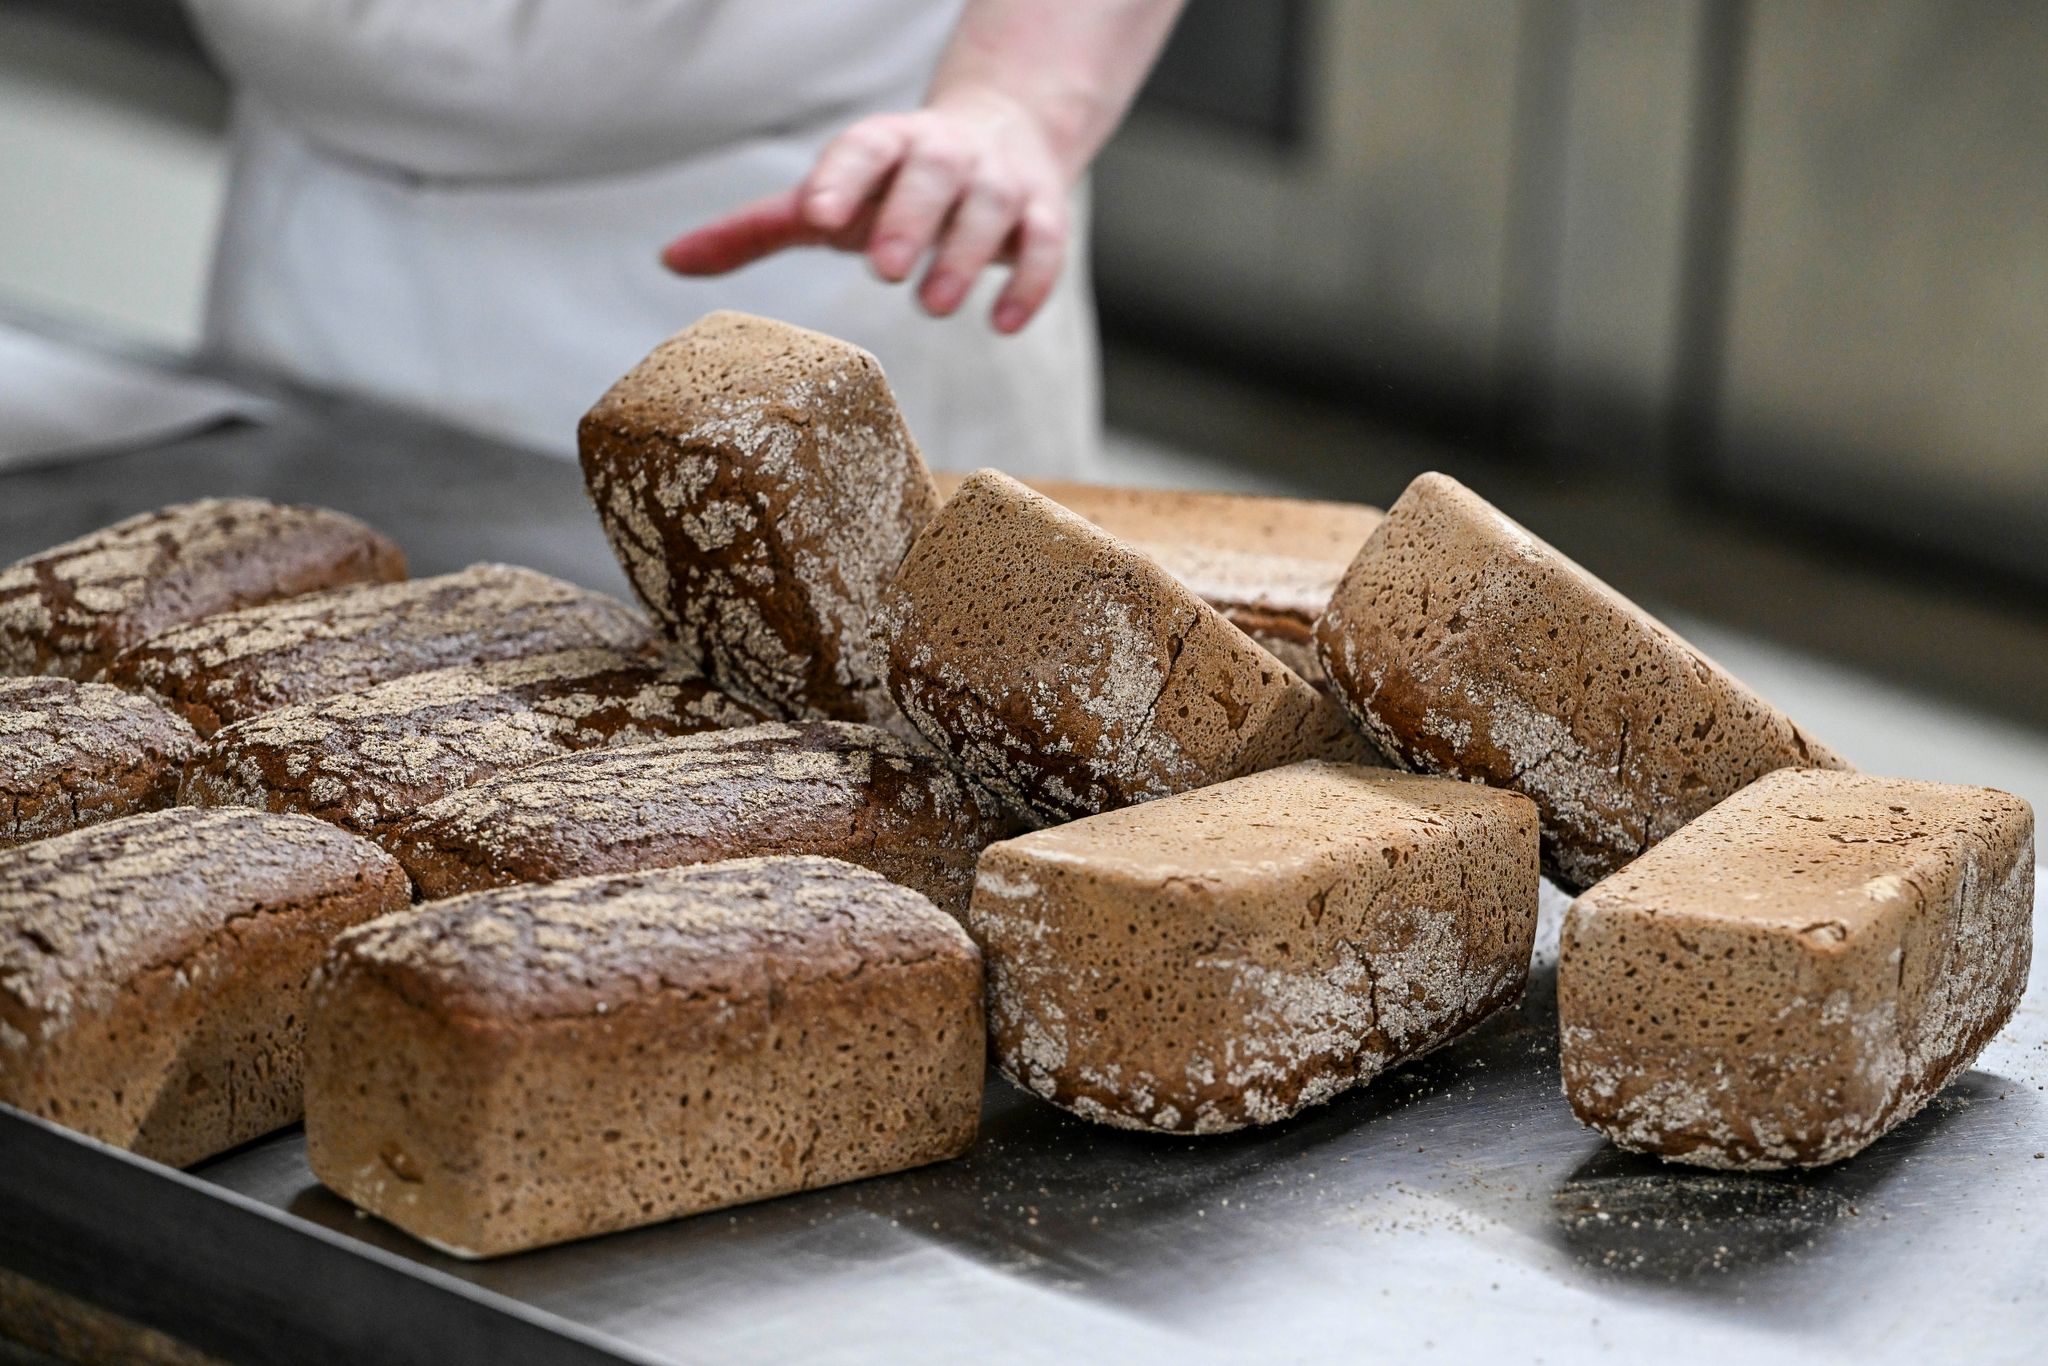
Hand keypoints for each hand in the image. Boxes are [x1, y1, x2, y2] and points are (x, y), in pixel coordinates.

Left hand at [661, 90, 1069, 334]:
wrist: (1002, 137)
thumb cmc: (893, 185)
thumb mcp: (829, 198)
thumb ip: (756, 230)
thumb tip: (669, 261)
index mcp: (886, 144)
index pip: (863, 149)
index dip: (841, 179)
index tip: (817, 216)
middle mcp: (945, 155)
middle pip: (932, 174)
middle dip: (910, 218)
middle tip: (885, 270)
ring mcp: (998, 182)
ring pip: (990, 209)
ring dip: (966, 256)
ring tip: (934, 304)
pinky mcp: (1043, 213)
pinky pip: (1046, 245)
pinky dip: (1029, 283)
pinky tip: (1002, 324)